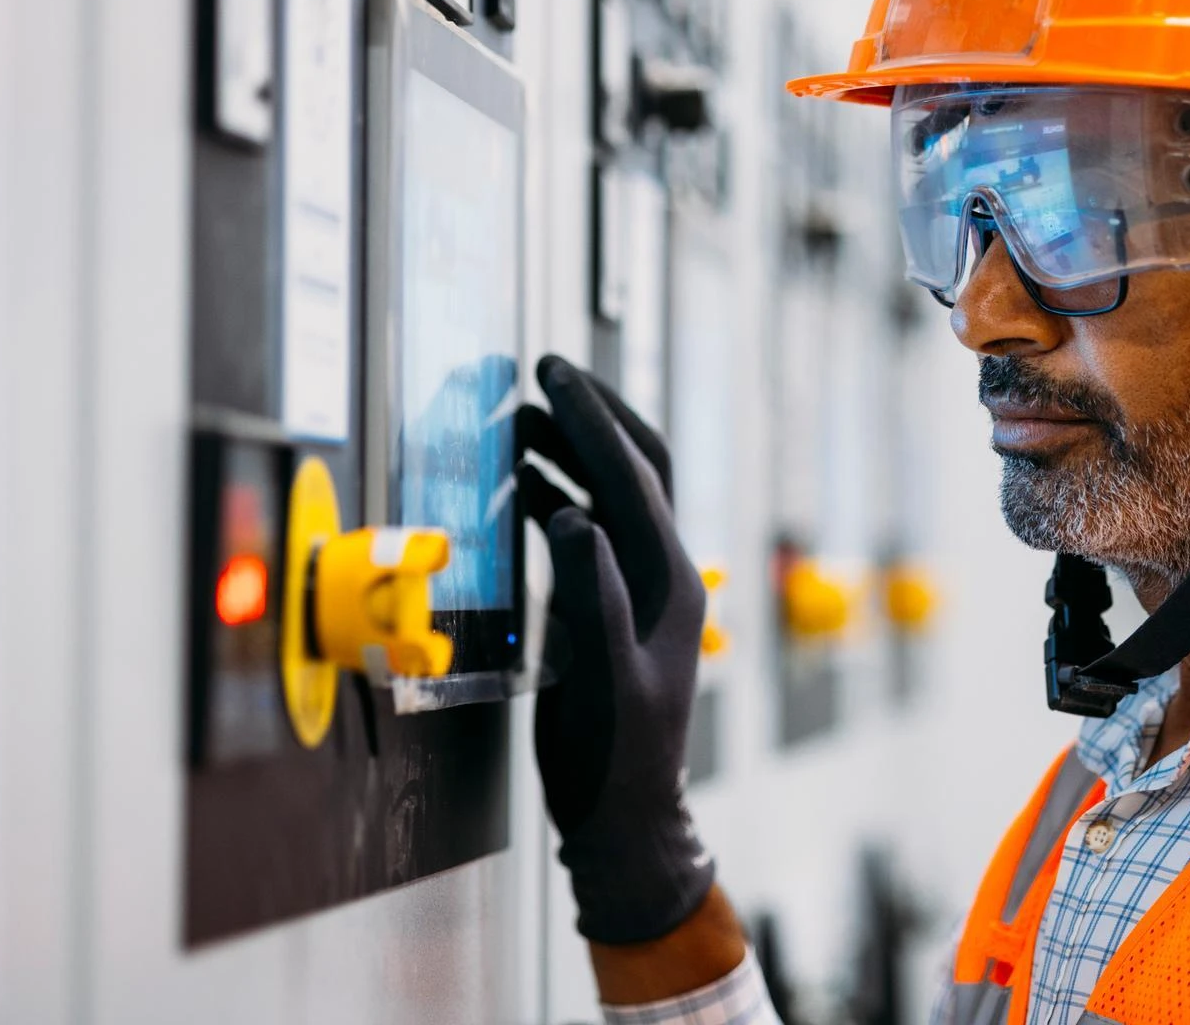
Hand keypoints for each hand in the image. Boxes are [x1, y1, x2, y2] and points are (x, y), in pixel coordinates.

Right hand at [517, 355, 715, 944]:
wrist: (624, 817)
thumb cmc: (614, 760)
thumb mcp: (603, 681)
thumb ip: (590, 597)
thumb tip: (571, 515)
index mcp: (669, 581)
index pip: (632, 477)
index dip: (592, 420)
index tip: (554, 374)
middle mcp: (662, 572)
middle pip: (635, 468)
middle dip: (592, 416)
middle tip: (546, 372)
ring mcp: (640, 587)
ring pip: (611, 495)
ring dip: (570, 452)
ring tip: (520, 419)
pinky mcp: (614, 605)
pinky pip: (590, 531)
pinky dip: (557, 497)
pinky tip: (522, 486)